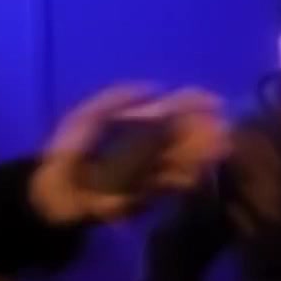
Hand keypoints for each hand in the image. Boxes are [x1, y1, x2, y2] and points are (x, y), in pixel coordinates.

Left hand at [30, 84, 227, 223]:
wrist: (57, 188)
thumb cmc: (70, 147)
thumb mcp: (90, 116)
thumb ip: (119, 99)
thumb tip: (156, 87)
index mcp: (138, 121)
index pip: (171, 109)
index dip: (192, 104)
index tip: (213, 101)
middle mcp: (150, 144)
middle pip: (182, 135)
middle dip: (202, 131)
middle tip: (222, 128)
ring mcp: (151, 168)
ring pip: (181, 159)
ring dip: (201, 154)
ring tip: (220, 147)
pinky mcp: (149, 193)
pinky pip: (172, 185)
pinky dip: (185, 179)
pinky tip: (197, 172)